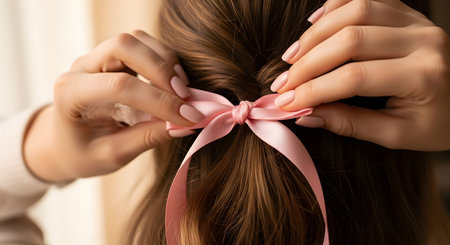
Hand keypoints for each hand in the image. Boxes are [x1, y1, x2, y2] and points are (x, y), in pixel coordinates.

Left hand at [24, 30, 202, 181]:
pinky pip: (143, 45)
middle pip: (124, 46)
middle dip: (160, 68)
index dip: (158, 100)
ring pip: (136, 40)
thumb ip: (147, 138)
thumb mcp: (112, 155)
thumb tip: (187, 125)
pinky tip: (175, 83)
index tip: (189, 117)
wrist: (65, 143)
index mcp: (70, 93)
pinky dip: (164, 59)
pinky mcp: (114, 58)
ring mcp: (97, 58)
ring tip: (182, 90)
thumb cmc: (84, 153)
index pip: (119, 86)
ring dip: (165, 60)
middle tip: (184, 96)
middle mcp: (81, 67)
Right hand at [271, 0, 449, 150]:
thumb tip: (305, 115)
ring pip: (355, 11)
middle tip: (282, 83)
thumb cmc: (438, 123)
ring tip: (291, 57)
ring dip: (315, 35)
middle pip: (350, 40)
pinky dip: (334, 6)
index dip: (313, 90)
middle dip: (308, 63)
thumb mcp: (398, 135)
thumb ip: (351, 124)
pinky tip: (314, 24)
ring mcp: (416, 20)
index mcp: (424, 76)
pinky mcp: (407, 11)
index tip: (286, 103)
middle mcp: (423, 40)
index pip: (354, 78)